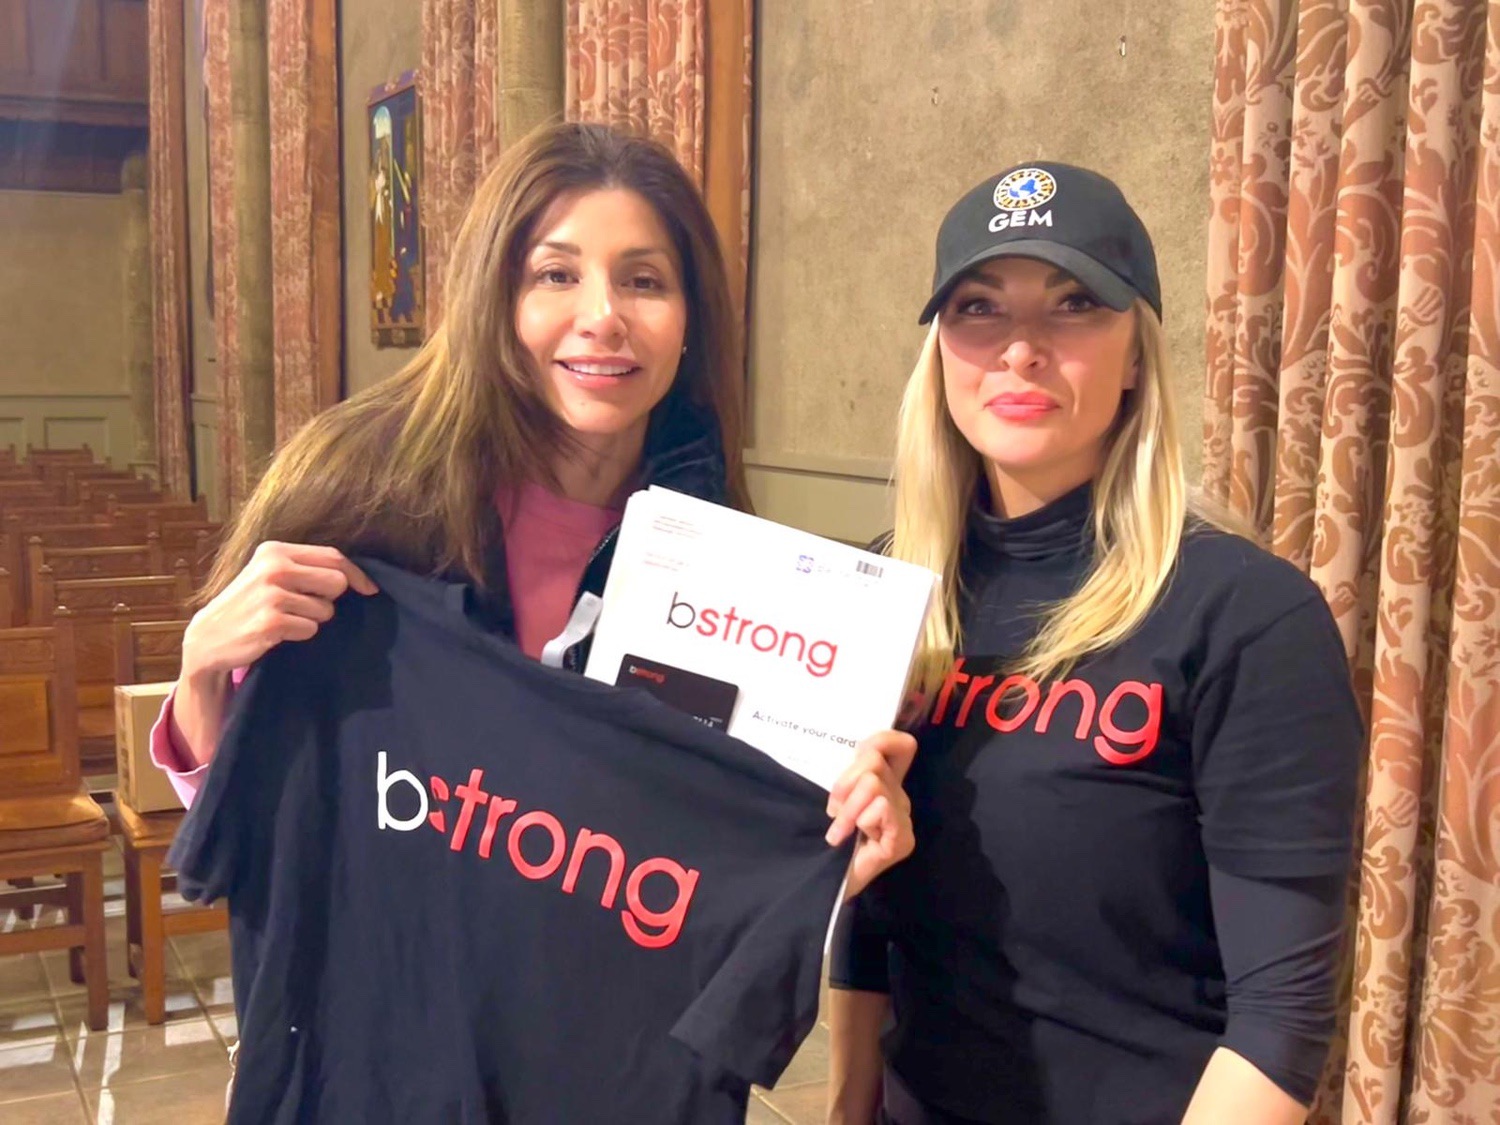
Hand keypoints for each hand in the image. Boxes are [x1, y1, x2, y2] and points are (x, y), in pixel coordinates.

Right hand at [180, 542, 378, 683]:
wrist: (208, 637)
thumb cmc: (249, 604)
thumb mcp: (269, 574)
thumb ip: (306, 568)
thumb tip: (358, 577)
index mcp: (275, 550)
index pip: (333, 557)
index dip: (357, 575)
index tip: (370, 589)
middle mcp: (273, 567)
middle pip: (337, 582)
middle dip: (329, 600)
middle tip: (304, 607)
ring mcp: (271, 595)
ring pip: (325, 610)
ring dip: (312, 620)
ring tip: (284, 619)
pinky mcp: (271, 622)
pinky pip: (311, 629)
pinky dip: (300, 634)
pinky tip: (277, 633)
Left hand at [826, 730, 916, 896]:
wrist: (823, 882)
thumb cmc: (828, 839)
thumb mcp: (838, 795)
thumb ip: (853, 772)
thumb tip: (865, 750)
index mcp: (886, 785)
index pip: (902, 746)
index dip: (881, 740)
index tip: (857, 759)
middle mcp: (900, 799)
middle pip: (874, 760)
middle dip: (844, 782)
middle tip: (834, 810)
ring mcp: (904, 822)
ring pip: (873, 783)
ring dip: (847, 806)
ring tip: (839, 829)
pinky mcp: (902, 841)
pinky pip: (880, 807)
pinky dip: (858, 819)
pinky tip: (851, 839)